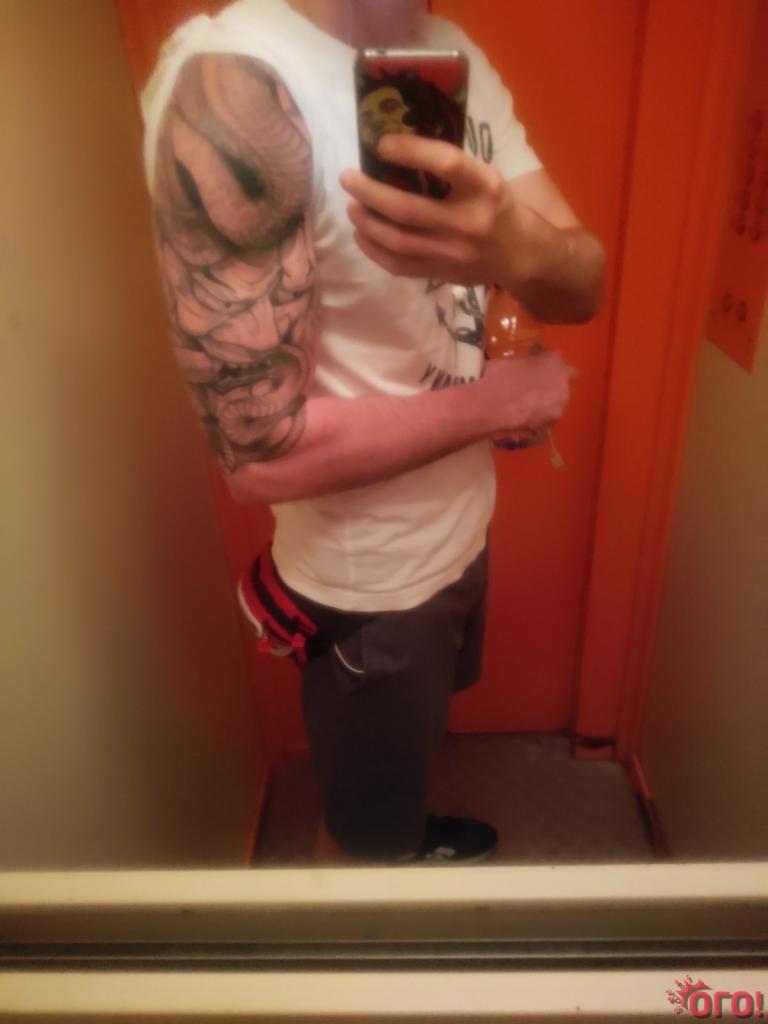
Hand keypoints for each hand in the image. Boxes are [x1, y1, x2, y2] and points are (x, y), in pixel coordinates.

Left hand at [340, 134, 527, 284]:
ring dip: (367, 222)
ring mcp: (452, 253)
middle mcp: (468, 222)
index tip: (383, 144)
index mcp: (484, 188)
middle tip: (348, 178)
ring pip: (398, 240)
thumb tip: (397, 149)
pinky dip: (374, 250)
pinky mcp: (441, 273)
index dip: (411, 151)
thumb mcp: (486, 178)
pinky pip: (399, 265)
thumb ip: (451, 170)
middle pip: (408, 209)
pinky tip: (362, 234)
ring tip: (352, 206)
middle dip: (370, 192)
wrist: (522, 256)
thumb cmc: (498, 208)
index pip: (446, 164)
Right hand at [479, 349, 575, 434]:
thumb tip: (530, 362)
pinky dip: (541, 414)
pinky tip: (527, 415)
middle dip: (552, 382)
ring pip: (558, 399)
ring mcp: (560, 401)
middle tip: (533, 386)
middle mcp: (563, 379)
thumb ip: (528, 360)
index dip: (545, 363)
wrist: (494, 404)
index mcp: (553, 359)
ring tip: (528, 404)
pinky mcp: (554, 419)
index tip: (535, 366)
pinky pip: (549, 414)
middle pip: (563, 379)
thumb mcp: (513, 359)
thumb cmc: (499, 376)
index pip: (554, 357)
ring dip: (548, 399)